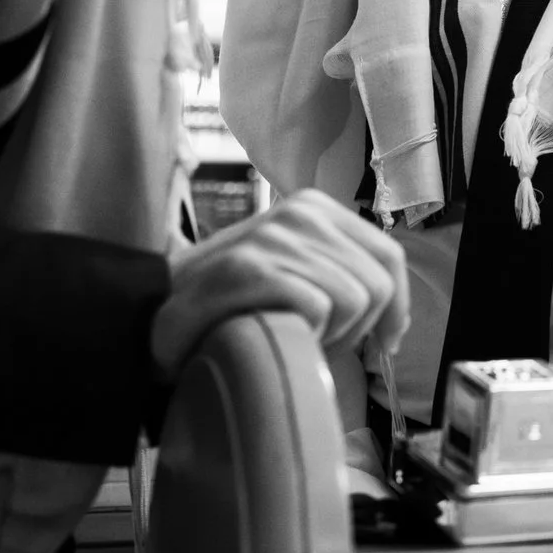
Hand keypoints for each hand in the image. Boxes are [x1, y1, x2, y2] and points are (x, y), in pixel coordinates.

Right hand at [151, 190, 408, 379]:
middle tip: (317, 343)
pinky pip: (318, 309)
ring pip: (352, 301)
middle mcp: (300, 213)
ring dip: (328, 336)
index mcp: (317, 209)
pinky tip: (274, 336)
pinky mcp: (250, 267)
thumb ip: (343, 273)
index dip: (397, 308)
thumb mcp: (297, 271)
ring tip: (290, 336)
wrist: (155, 315)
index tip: (385, 342)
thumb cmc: (232, 302)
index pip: (389, 257)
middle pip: (376, 286)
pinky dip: (304, 336)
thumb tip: (396, 317)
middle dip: (358, 330)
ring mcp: (274, 237)